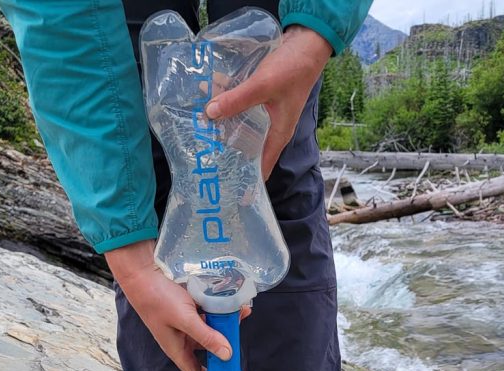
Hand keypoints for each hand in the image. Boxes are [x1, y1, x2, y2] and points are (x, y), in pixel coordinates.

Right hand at [107, 240, 249, 370]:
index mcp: (177, 349)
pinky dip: (217, 311)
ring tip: (240, 313)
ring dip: (224, 323)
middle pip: (207, 349)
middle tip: (240, 334)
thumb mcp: (185, 320)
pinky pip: (206, 315)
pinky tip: (228, 303)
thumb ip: (206, 337)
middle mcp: (182, 339)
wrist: (143, 275)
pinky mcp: (188, 310)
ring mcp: (185, 324)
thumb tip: (227, 355)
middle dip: (224, 344)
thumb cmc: (158, 300)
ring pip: (209, 329)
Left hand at [205, 25, 331, 178]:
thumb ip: (237, 99)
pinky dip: (225, 102)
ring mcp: (265, 111)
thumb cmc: (293, 70)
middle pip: (246, 147)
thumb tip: (209, 113)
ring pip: (239, 124)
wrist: (307, 44)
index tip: (232, 195)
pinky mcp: (259, 96)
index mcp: (278, 134)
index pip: (262, 166)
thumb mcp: (263, 86)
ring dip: (221, 125)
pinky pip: (238, 104)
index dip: (249, 182)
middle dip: (227, 153)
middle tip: (203, 161)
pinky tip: (206, 98)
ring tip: (197, 131)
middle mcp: (271, 127)